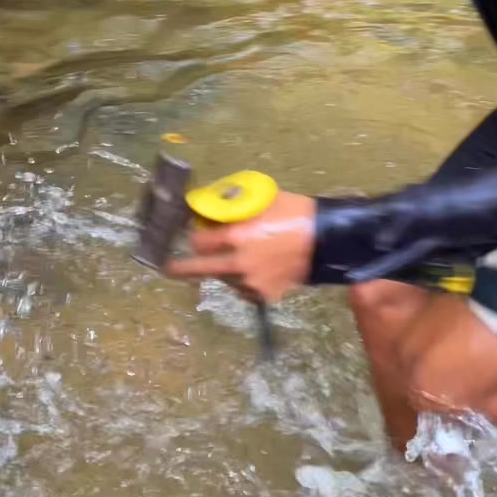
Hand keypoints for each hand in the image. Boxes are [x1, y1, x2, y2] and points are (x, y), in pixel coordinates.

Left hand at [168, 191, 316, 301]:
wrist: (328, 240)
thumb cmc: (294, 212)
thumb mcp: (260, 200)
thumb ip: (233, 207)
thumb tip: (209, 209)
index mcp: (235, 237)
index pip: (198, 242)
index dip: (194, 238)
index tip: (194, 235)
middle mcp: (238, 263)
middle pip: (199, 269)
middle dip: (180, 269)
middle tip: (168, 268)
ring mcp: (251, 283)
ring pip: (225, 279)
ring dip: (224, 269)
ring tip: (240, 257)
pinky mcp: (265, 295)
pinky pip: (244, 290)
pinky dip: (243, 281)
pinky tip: (255, 269)